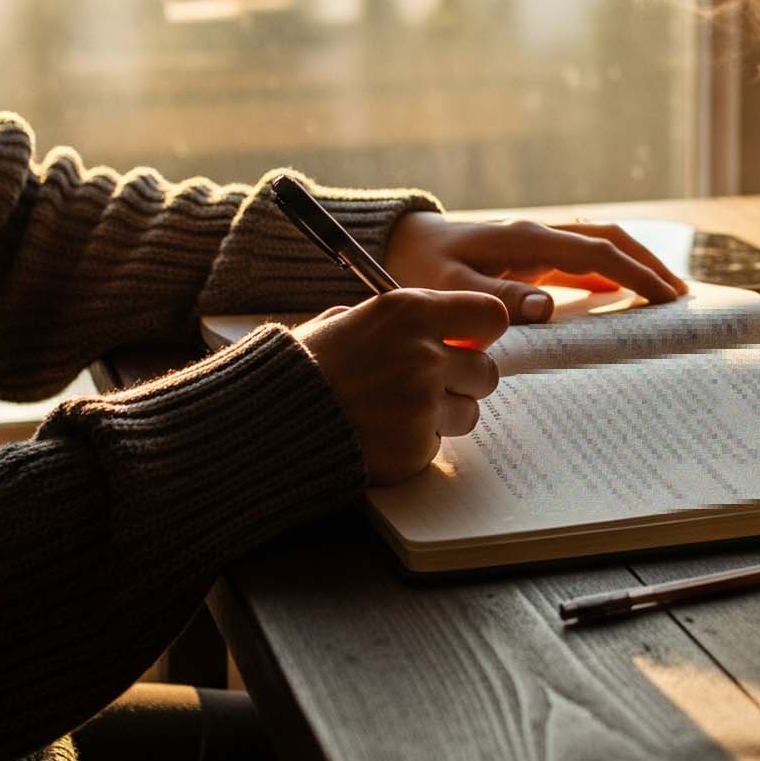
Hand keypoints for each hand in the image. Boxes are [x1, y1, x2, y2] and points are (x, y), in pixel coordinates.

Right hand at [293, 288, 507, 484]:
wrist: (269, 420)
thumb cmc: (305, 367)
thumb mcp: (347, 320)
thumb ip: (401, 323)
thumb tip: (445, 328)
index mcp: (409, 312)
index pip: (490, 316)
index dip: (481, 332)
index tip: (467, 341)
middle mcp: (423, 356)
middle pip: (486, 372)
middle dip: (463, 380)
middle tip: (429, 385)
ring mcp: (423, 405)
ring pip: (468, 413)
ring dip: (443, 416)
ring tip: (398, 412)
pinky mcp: (415, 447)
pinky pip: (437, 446)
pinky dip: (414, 444)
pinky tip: (381, 434)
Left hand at [385, 213, 688, 322]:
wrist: (401, 246)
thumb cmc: (422, 270)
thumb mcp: (450, 288)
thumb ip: (496, 297)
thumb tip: (548, 306)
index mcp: (527, 239)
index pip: (597, 254)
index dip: (635, 274)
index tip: (666, 298)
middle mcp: (540, 234)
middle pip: (610, 239)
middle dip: (649, 263)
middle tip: (681, 296)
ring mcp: (539, 242)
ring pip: (601, 246)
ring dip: (636, 264)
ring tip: (667, 294)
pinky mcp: (533, 254)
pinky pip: (583, 260)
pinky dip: (611, 274)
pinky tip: (625, 295)